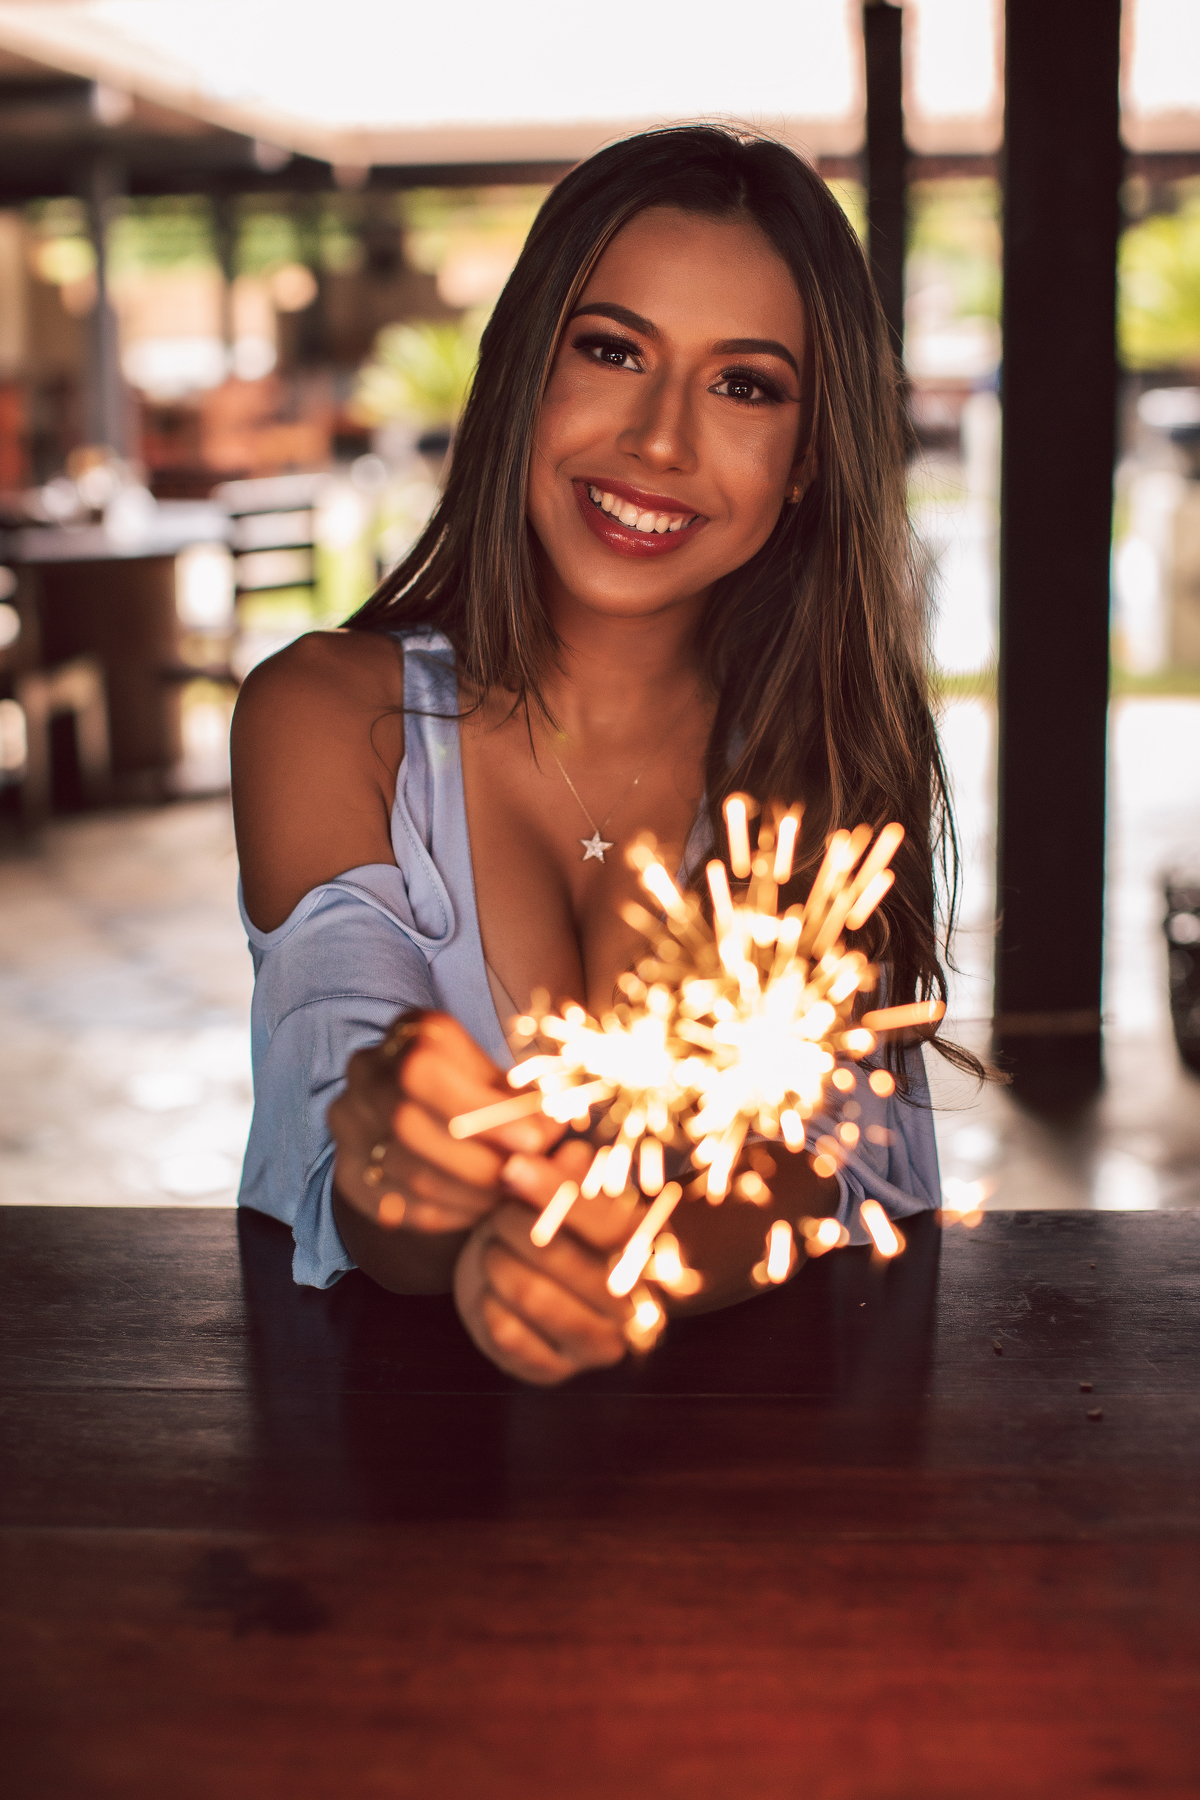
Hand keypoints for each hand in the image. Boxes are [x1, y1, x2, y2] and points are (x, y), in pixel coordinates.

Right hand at [327, 1011, 562, 1235]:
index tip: (534, 1141)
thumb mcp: (501, 1081)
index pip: (425, 1070)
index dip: (480, 1110)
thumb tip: (556, 1128)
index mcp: (409, 1034)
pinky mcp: (347, 1172)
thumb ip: (527, 1104)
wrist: (424, 1111)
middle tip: (522, 1180)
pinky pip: (393, 1205)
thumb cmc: (478, 1091)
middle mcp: (366, 1073)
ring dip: (467, 1193)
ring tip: (507, 1197)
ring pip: (403, 1170)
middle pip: (407, 1125)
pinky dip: (444, 1214)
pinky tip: (476, 1210)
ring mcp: (349, 1123)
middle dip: (477, 1161)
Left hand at [454, 1138, 637, 1384]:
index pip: (611, 1225)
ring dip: (498, 1265)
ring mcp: (597, 1344)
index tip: (513, 1168)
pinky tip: (488, 1292)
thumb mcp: (553, 1194)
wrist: (506, 1280)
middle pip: (570, 1262)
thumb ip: (566, 1175)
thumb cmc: (537, 1225)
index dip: (559, 1195)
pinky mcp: (556, 1371)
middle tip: (496, 1217)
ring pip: (537, 1298)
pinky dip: (488, 1306)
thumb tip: (573, 1152)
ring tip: (490, 1249)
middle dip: (516, 1231)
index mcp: (642, 1252)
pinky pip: (511, 1337)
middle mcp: (631, 1304)